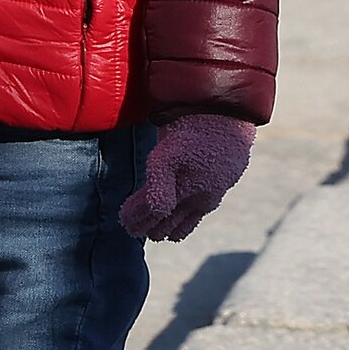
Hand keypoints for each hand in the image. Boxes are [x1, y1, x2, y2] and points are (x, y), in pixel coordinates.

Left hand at [120, 114, 255, 242]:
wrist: (225, 114)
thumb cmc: (190, 133)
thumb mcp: (166, 157)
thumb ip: (159, 188)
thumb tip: (158, 213)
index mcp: (184, 193)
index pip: (154, 213)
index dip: (137, 218)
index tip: (123, 223)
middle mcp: (199, 198)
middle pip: (171, 221)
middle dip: (151, 227)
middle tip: (135, 231)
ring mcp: (212, 192)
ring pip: (188, 220)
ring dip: (170, 227)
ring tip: (159, 235)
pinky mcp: (222, 184)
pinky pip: (201, 210)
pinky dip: (188, 220)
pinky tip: (185, 219)